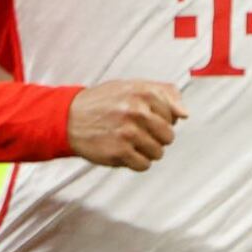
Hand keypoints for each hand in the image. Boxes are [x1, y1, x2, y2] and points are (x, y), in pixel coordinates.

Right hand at [66, 79, 186, 170]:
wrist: (67, 118)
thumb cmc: (101, 102)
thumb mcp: (132, 86)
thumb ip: (163, 93)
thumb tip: (184, 114)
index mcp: (143, 93)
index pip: (173, 115)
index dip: (161, 119)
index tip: (145, 118)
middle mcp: (136, 112)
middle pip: (168, 136)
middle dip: (155, 137)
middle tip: (137, 132)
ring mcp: (128, 133)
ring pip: (158, 152)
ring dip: (145, 151)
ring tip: (128, 142)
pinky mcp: (119, 152)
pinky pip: (144, 165)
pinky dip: (135, 162)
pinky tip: (123, 151)